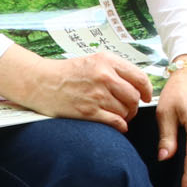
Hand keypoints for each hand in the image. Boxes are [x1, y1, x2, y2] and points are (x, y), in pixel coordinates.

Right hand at [15, 50, 152, 130]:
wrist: (40, 82)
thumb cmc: (67, 72)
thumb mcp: (93, 61)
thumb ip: (115, 69)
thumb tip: (138, 83)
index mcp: (107, 61)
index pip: (139, 77)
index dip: (147, 90)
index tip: (146, 96)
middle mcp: (104, 76)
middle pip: (134, 97)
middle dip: (135, 106)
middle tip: (130, 109)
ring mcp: (96, 94)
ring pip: (125, 110)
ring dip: (126, 116)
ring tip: (120, 116)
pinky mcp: (88, 111)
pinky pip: (115, 122)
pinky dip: (120, 126)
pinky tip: (118, 125)